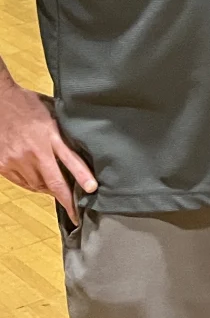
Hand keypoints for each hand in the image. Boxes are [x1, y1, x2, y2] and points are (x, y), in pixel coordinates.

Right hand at [0, 81, 95, 219]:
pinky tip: (39, 183)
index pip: (70, 161)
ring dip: (49, 190)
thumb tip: (83, 147)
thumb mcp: (53, 115)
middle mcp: (34, 151)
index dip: (82, 178)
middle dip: (66, 200)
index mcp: (50, 136)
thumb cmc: (29, 104)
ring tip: (59, 192)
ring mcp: (16, 159)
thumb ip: (64, 134)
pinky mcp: (3, 164)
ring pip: (37, 185)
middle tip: (76, 214)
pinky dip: (32, 185)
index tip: (92, 191)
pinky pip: (21, 182)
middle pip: (53, 182)